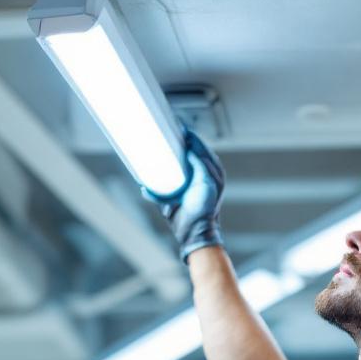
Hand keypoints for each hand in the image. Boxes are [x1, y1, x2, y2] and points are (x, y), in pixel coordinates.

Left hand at [156, 127, 224, 262]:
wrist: (193, 234)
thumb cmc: (185, 219)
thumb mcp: (171, 202)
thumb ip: (160, 193)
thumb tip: (145, 187)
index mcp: (207, 178)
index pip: (200, 154)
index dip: (191, 142)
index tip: (179, 131)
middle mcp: (214, 176)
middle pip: (203, 150)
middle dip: (191, 137)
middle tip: (178, 125)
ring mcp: (215, 179)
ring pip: (204, 153)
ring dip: (193, 141)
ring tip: (183, 130)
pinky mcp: (210, 183)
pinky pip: (203, 163)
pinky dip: (195, 152)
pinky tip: (188, 143)